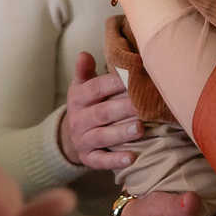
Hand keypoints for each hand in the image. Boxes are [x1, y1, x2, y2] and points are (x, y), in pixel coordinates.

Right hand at [59, 52, 141, 168]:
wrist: (72, 133)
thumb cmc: (87, 103)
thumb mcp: (82, 85)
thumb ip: (85, 70)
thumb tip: (84, 54)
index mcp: (78, 97)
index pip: (95, 89)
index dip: (114, 83)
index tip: (134, 77)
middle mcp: (78, 119)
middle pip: (102, 113)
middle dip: (123, 109)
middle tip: (143, 105)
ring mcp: (82, 140)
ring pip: (102, 137)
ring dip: (121, 133)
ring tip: (140, 128)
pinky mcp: (88, 158)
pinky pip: (100, 161)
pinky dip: (115, 160)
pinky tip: (131, 158)